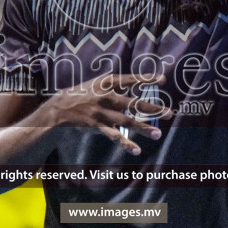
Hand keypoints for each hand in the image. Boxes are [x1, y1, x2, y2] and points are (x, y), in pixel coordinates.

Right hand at [41, 73, 172, 155]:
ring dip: (143, 128)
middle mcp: (105, 96)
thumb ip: (115, 85)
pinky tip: (135, 149)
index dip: (146, 79)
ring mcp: (101, 111)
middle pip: (133, 103)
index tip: (163, 79)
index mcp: (106, 82)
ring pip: (126, 121)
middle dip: (151, 108)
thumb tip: (135, 83)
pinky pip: (113, 135)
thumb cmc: (81, 95)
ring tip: (157, 134)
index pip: (130, 79)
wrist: (59, 108)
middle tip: (168, 113)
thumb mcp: (97, 84)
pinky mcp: (96, 125)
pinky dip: (125, 143)